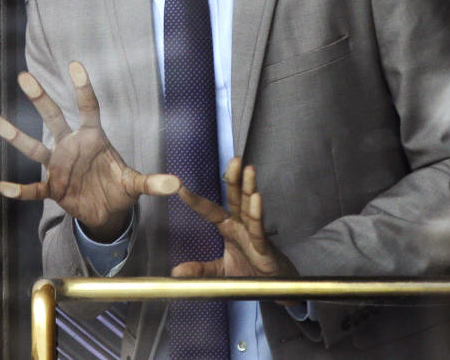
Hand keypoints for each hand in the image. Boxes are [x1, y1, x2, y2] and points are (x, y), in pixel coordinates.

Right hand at [0, 61, 179, 240]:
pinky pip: (33, 188)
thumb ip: (153, 182)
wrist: (106, 211)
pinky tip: (3, 186)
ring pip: (36, 148)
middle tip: (24, 76)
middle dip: (41, 98)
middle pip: (54, 118)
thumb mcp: (137, 184)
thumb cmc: (120, 188)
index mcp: (94, 138)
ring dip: (18, 137)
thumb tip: (177, 184)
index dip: (82, 88)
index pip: (88, 108)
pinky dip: (19, 190)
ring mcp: (60, 166)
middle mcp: (72, 146)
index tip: (75, 64)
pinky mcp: (53, 188)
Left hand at [173, 158, 297, 284]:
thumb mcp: (220, 272)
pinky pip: (258, 229)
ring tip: (248, 170)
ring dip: (248, 188)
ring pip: (249, 207)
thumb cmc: (250, 273)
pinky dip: (257, 214)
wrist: (273, 289)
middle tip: (234, 160)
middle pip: (236, 198)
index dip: (195, 200)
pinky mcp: (264, 247)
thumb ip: (200, 270)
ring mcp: (253, 234)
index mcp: (229, 228)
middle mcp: (241, 226)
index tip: (180, 186)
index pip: (210, 210)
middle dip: (234, 178)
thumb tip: (176, 272)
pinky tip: (256, 198)